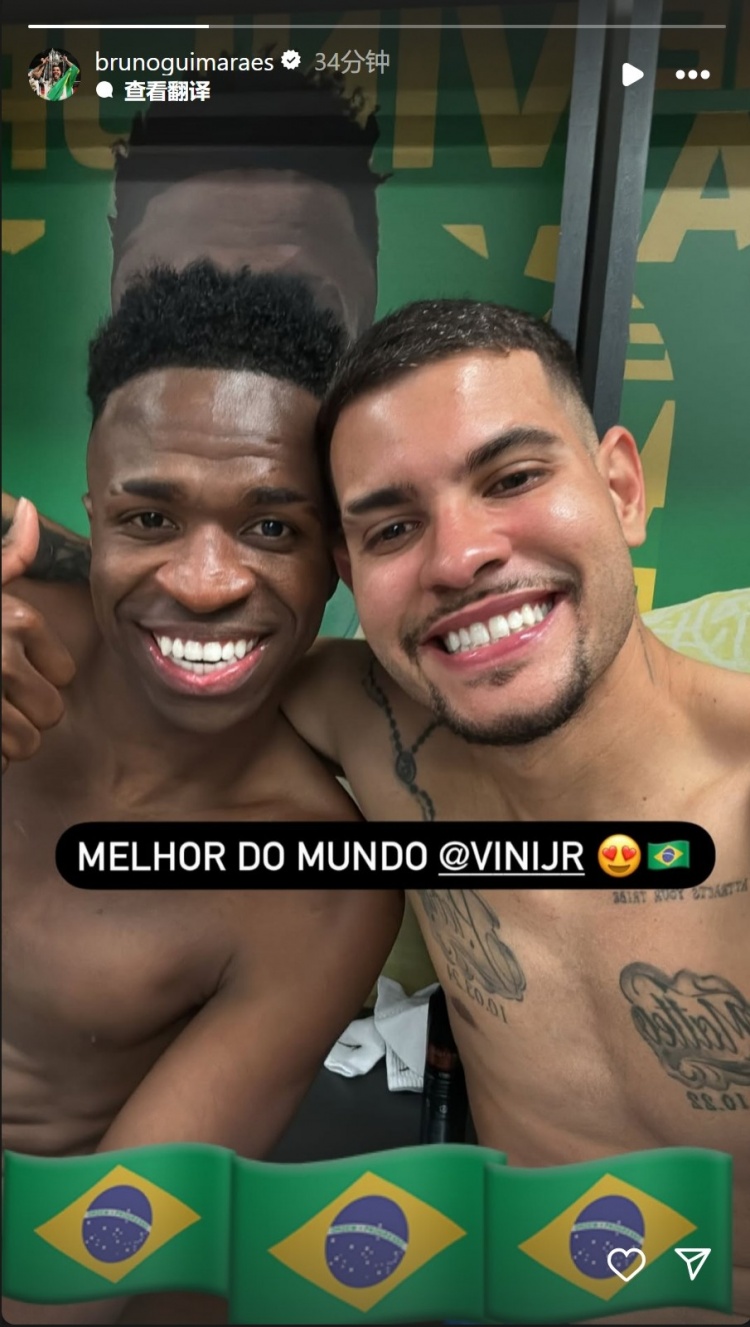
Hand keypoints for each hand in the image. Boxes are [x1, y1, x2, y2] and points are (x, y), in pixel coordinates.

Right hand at [2, 499, 75, 771]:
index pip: (66, 673)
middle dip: (26, 712)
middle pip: (53, 711)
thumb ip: (11, 555)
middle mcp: (4, 658)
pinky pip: (3, 762)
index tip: (9, 668)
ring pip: (29, 742)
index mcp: (18, 621)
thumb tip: (34, 508)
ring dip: (7, 739)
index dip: (39, 676)